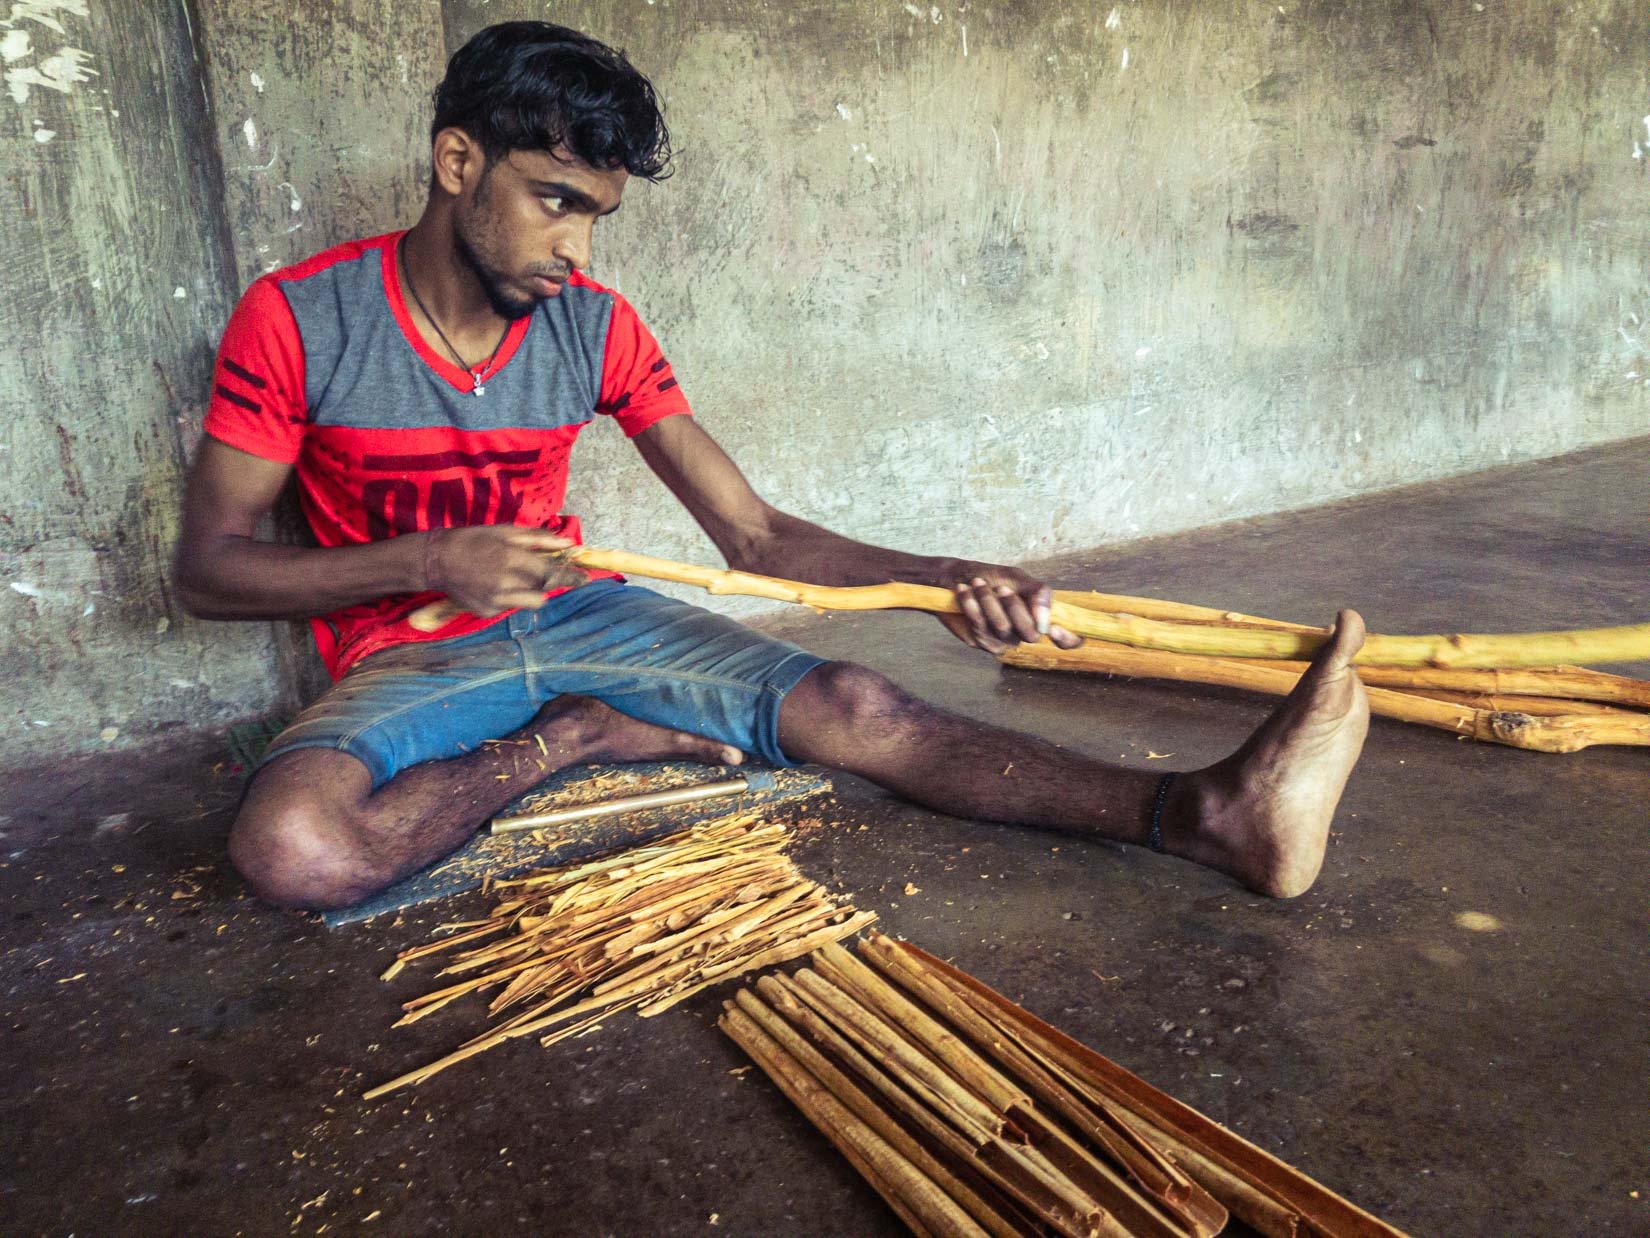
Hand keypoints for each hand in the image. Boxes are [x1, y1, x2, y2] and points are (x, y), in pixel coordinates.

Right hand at [423, 526, 584, 615]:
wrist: (436, 560)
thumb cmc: (473, 540)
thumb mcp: (505, 531)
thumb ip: (537, 538)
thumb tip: (566, 541)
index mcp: (511, 558)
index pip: (551, 572)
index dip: (570, 576)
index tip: (586, 579)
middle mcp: (505, 582)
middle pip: (544, 589)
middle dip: (550, 582)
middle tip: (551, 575)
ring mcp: (496, 600)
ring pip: (531, 601)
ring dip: (532, 590)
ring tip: (515, 577)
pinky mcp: (487, 612)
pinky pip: (511, 606)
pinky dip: (511, 596)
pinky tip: (494, 584)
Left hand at [935, 561, 1082, 653]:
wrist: (956, 577)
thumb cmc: (990, 577)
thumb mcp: (1018, 579)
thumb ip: (1039, 594)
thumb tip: (1045, 623)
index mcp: (1040, 617)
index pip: (1069, 640)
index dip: (1069, 640)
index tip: (1055, 629)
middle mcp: (1025, 633)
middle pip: (1031, 634)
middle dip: (1015, 608)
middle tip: (1000, 589)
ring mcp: (1004, 640)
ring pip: (1003, 628)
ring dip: (988, 601)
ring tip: (977, 583)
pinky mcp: (982, 641)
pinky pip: (981, 628)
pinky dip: (972, 605)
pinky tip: (964, 591)